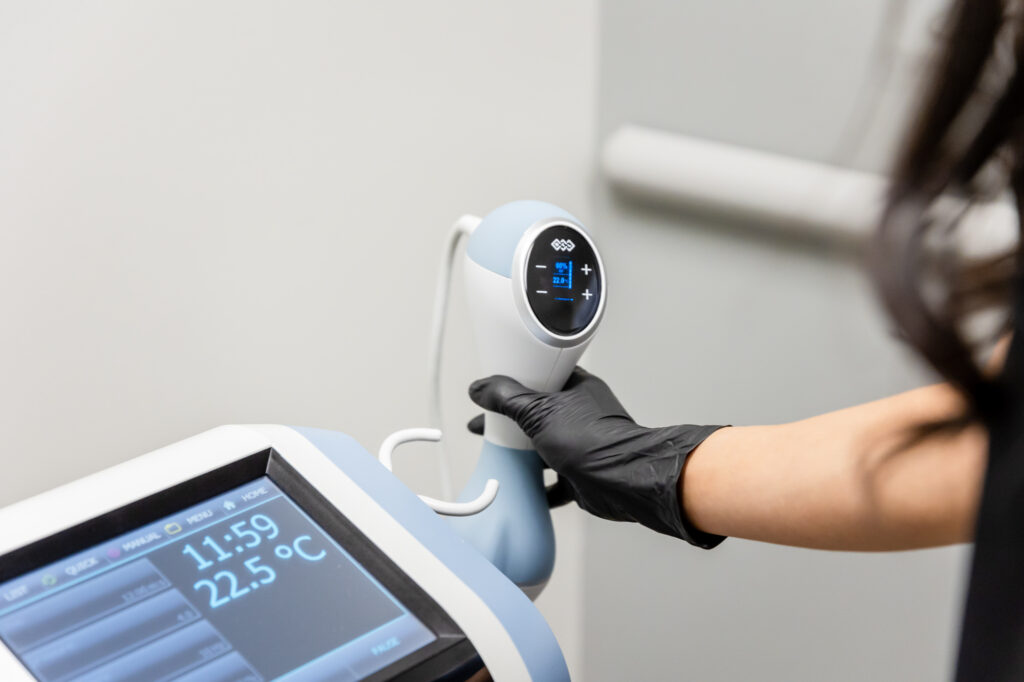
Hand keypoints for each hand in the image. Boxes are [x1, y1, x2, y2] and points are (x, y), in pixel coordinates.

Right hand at [469, 367, 725, 545]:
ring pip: (544, 446)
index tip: (493, 390)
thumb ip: (508, 399)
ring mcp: (581, 445)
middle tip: (487, 426)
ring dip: (523, 454)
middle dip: (512, 423)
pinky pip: (554, 480)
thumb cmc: (594, 441)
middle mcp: (580, 414)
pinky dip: (538, 485)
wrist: (623, 482)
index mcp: (576, 388)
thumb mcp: (539, 411)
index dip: (515, 383)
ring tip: (498, 456)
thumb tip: (482, 388)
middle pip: (537, 414)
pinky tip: (522, 488)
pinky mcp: (581, 474)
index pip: (540, 377)